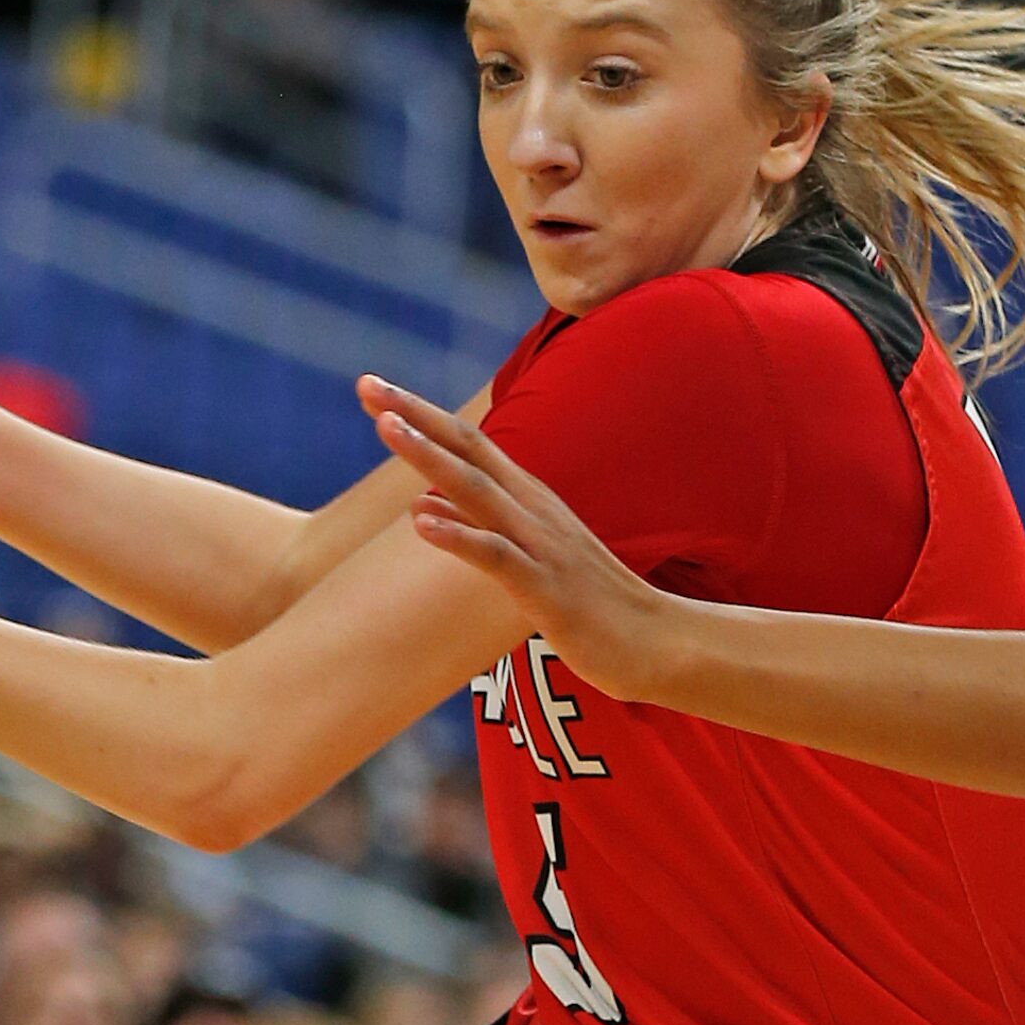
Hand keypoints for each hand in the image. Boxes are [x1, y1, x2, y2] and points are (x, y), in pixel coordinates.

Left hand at [358, 374, 675, 698]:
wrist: (658, 642)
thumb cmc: (592, 604)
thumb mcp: (526, 556)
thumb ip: (474, 525)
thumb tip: (420, 503)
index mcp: (527, 499)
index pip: (466, 442)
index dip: (420, 413)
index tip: (372, 387)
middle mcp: (532, 509)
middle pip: (466, 449)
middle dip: (414, 415)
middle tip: (366, 382)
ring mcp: (541, 545)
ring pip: (477, 490)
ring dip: (429, 457)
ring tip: (385, 427)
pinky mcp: (547, 588)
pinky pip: (497, 555)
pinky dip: (458, 534)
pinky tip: (421, 520)